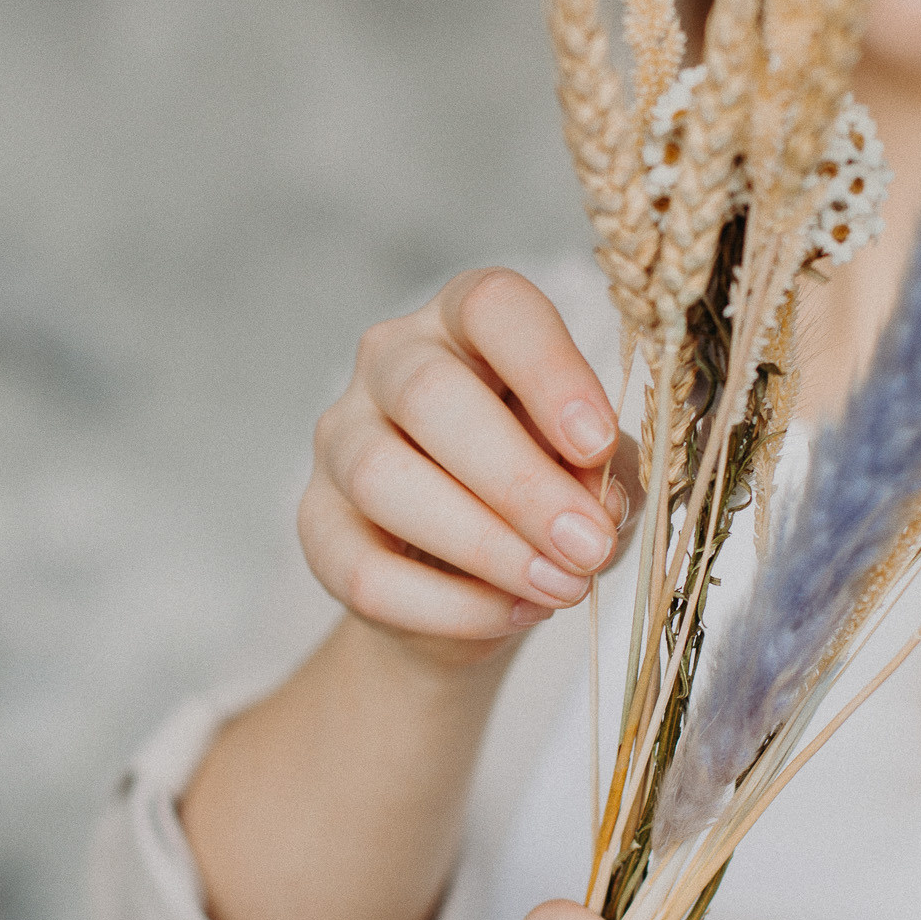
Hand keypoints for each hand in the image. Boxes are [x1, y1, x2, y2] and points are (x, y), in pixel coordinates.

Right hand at [299, 270, 632, 659]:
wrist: (474, 585)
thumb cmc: (544, 495)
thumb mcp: (595, 472)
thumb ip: (604, 474)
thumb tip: (596, 504)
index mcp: (468, 322)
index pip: (494, 307)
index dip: (548, 370)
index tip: (596, 442)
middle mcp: (391, 361)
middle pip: (431, 394)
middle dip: (519, 481)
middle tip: (586, 546)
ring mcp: (341, 438)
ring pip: (383, 479)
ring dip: (485, 545)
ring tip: (561, 587)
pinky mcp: (316, 522)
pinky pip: (363, 569)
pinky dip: (448, 605)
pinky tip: (514, 611)